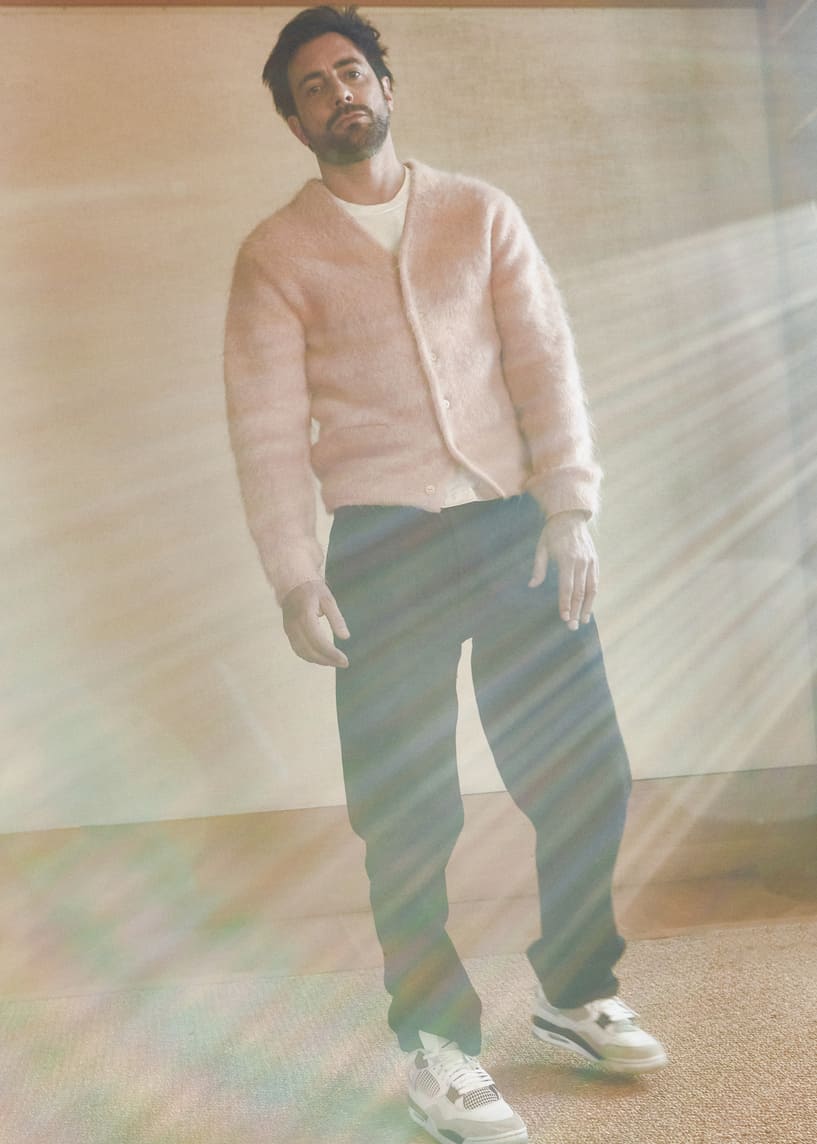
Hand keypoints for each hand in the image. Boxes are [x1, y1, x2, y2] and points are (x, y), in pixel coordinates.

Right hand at [281, 580, 349, 667]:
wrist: (291, 582)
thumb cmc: (312, 590)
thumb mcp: (328, 599)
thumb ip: (336, 619)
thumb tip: (345, 637)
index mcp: (305, 616)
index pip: (319, 641)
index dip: (332, 654)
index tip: (345, 660)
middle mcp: (294, 625)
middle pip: (310, 650)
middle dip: (327, 660)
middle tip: (343, 663)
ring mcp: (289, 630)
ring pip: (303, 653)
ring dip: (318, 661)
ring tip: (334, 662)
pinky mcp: (288, 632)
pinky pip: (298, 649)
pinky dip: (310, 656)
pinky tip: (322, 658)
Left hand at [528, 511, 598, 630]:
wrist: (570, 516)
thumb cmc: (552, 533)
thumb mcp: (541, 547)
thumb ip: (538, 567)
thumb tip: (532, 585)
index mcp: (567, 560)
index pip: (567, 588)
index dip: (565, 604)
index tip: (564, 618)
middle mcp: (581, 562)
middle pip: (580, 592)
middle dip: (576, 611)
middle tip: (573, 627)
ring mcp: (590, 561)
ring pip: (591, 589)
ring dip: (587, 606)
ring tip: (584, 620)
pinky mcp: (594, 560)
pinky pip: (595, 581)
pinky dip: (593, 595)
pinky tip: (589, 605)